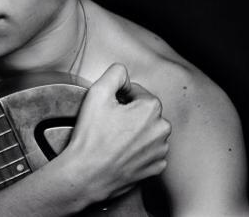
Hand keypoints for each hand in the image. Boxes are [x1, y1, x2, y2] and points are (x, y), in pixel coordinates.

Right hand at [62, 63, 170, 202]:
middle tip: (110, 125)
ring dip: (136, 132)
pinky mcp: (156, 167)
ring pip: (149, 131)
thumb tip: (124, 74)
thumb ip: (115, 73)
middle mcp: (162, 129)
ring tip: (115, 140)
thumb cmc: (91, 138)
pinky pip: (150, 152)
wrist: (87, 175)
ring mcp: (160, 150)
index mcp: (151, 108)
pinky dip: (139, 151)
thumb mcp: (98, 92)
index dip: (121, 98)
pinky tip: (122, 153)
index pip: (138, 92)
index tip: (109, 109)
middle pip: (145, 112)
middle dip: (130, 114)